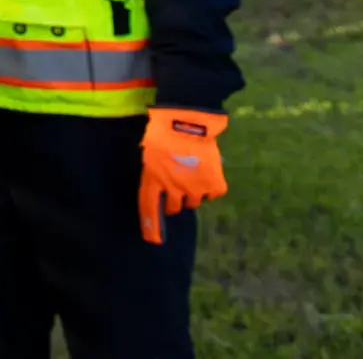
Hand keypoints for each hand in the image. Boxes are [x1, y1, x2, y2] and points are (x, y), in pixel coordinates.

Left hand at [138, 107, 227, 243]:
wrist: (189, 123)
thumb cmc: (163, 131)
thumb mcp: (148, 150)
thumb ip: (152, 169)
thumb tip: (156, 178)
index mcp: (153, 179)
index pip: (149, 208)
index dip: (151, 225)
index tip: (153, 240)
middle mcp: (173, 189)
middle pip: (174, 208)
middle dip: (173, 203)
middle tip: (176, 190)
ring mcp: (195, 189)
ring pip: (193, 202)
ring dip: (191, 194)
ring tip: (191, 176)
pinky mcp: (214, 184)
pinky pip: (212, 194)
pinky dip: (210, 187)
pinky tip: (206, 174)